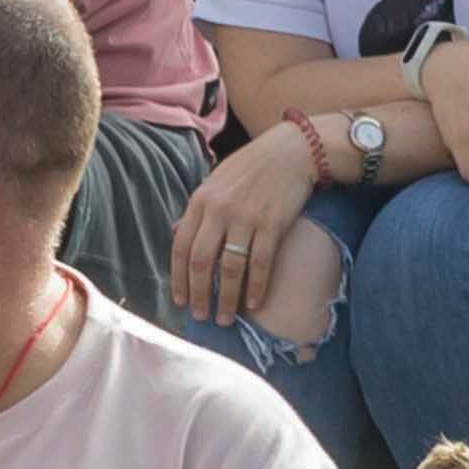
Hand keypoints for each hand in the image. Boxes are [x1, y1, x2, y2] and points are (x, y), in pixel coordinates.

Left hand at [179, 120, 341, 340]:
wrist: (292, 150)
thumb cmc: (252, 166)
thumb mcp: (216, 181)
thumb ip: (197, 209)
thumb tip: (176, 234)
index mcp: (201, 199)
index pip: (180, 246)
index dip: (178, 278)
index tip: (179, 300)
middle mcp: (220, 210)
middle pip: (201, 262)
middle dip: (198, 295)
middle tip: (200, 317)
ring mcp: (246, 217)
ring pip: (230, 268)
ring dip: (226, 298)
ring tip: (225, 318)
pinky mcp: (273, 224)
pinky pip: (260, 264)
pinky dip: (256, 287)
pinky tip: (253, 304)